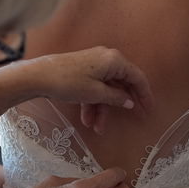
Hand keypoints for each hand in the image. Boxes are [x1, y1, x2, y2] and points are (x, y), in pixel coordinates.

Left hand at [26, 47, 153, 133]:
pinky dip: (92, 103)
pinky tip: (87, 120)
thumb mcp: (96, 94)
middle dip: (121, 105)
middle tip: (133, 119)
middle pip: (121, 84)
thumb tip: (129, 101)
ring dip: (103, 109)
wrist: (39, 76)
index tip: (148, 110)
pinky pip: (94, 88)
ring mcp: (94, 65)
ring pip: (105, 90)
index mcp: (114, 60)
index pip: (137, 77)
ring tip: (96, 128)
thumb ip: (116, 98)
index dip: (144, 94)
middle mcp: (106, 59)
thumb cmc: (69, 82)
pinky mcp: (82, 71)